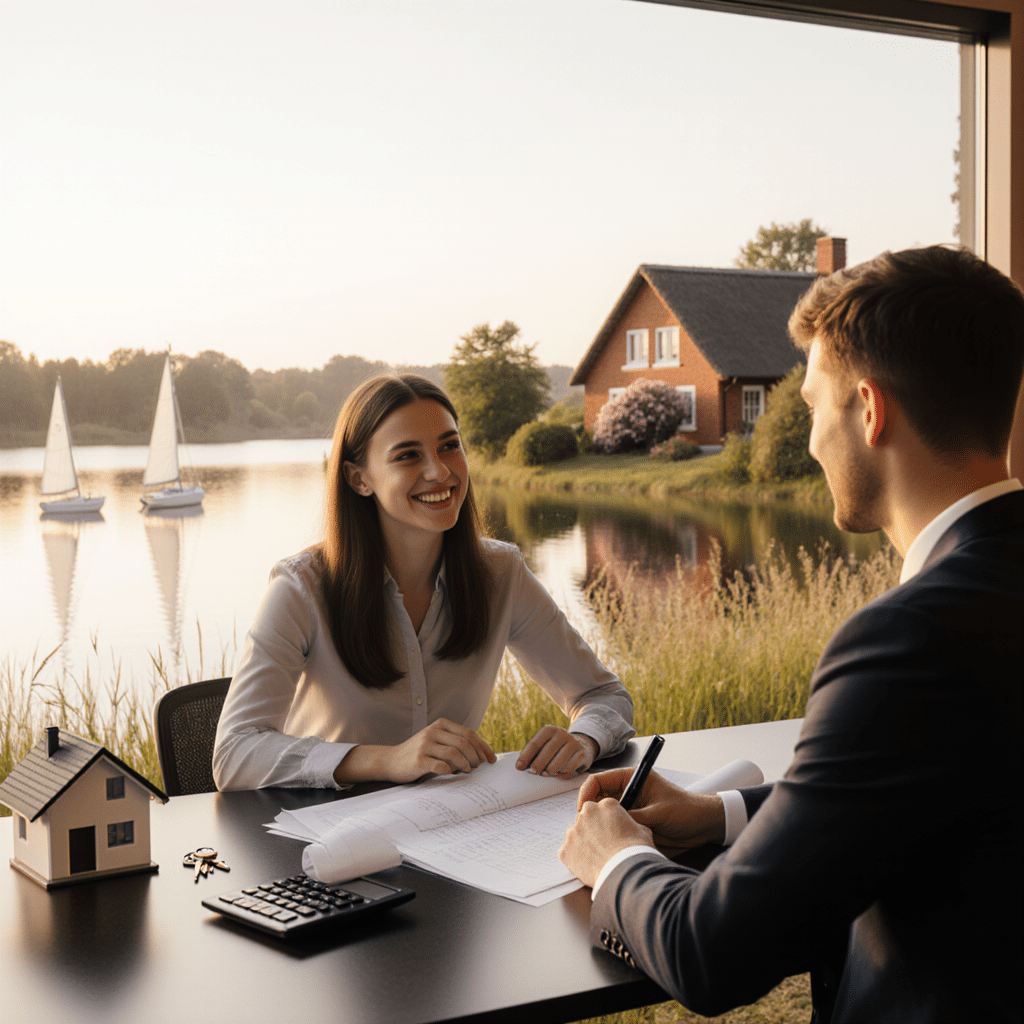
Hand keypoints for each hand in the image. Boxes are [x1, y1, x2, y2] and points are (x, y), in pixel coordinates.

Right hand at [334, 718, 495, 784]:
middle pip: (464, 742)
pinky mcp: (418, 759)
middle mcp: (433, 731)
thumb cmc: (420, 753)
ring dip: (466, 764)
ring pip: (455, 753)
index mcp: (440, 724)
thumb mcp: (437, 741)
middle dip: (476, 756)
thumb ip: (455, 743)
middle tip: (479, 766)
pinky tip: (452, 773)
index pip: (468, 733)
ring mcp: (425, 745)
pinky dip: (451, 771)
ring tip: (468, 770)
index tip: (491, 759)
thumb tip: (481, 755)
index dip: (482, 747)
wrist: (391, 760)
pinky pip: (441, 765)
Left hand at [516, 726, 597, 777]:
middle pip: (547, 751)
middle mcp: (562, 734)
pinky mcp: (583, 753)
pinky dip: (563, 773)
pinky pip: (571, 766)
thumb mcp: (545, 746)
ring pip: (559, 760)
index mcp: (549, 730)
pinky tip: (559, 775)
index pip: (535, 743)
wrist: (582, 745)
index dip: (525, 756)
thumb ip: (534, 754)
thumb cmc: (557, 749)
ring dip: (551, 770)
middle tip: (534, 772)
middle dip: (538, 764)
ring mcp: (574, 743)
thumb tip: (520, 766)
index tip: (519, 767)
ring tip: (546, 774)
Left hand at [558, 797, 652, 887]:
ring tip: (596, 857)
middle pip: (586, 817)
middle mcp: (587, 813)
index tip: (611, 831)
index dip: (607, 821)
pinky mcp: (565, 849)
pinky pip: (567, 852)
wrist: (624, 872)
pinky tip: (587, 866)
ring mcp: (574, 831)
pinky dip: (574, 858)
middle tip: (602, 844)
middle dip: (592, 828)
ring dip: (582, 842)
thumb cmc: (636, 852)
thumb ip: (630, 824)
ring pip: (575, 834)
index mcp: (606, 805)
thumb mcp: (642, 831)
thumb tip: (628, 829)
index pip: (603, 808)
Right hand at [576, 769, 725, 856]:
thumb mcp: (658, 813)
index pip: (599, 780)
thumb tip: (610, 826)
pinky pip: (615, 829)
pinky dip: (609, 836)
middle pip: (597, 799)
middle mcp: (627, 791)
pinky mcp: (633, 824)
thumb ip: (634, 817)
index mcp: (632, 778)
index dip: (588, 794)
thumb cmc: (686, 811)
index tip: (583, 811)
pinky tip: (608, 846)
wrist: (704, 827)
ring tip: (595, 840)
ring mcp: (629, 808)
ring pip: (604, 816)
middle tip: (585, 829)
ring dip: (599, 826)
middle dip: (590, 813)